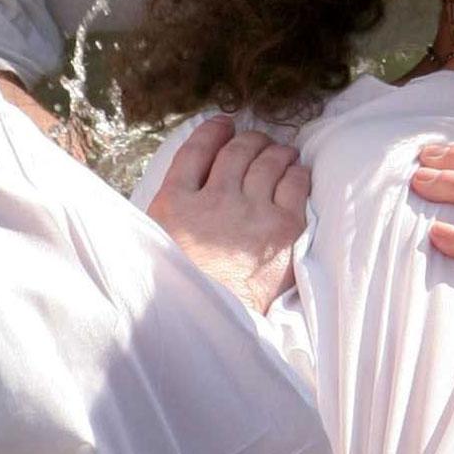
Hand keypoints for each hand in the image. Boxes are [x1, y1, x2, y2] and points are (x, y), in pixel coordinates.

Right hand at [147, 116, 310, 314]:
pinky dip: (296, 172)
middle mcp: (215, 199)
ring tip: (281, 152)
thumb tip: (183, 187)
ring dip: (276, 152)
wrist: (213, 329)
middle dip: (249, 140)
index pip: (196, 149)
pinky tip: (296, 172)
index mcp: (175, 204)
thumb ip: (169, 213)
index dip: (213, 131)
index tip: (224, 124)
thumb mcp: (157, 246)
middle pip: (237, 151)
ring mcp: (251, 212)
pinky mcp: (283, 228)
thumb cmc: (182, 293)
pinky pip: (294, 183)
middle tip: (257, 141)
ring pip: (268, 161)